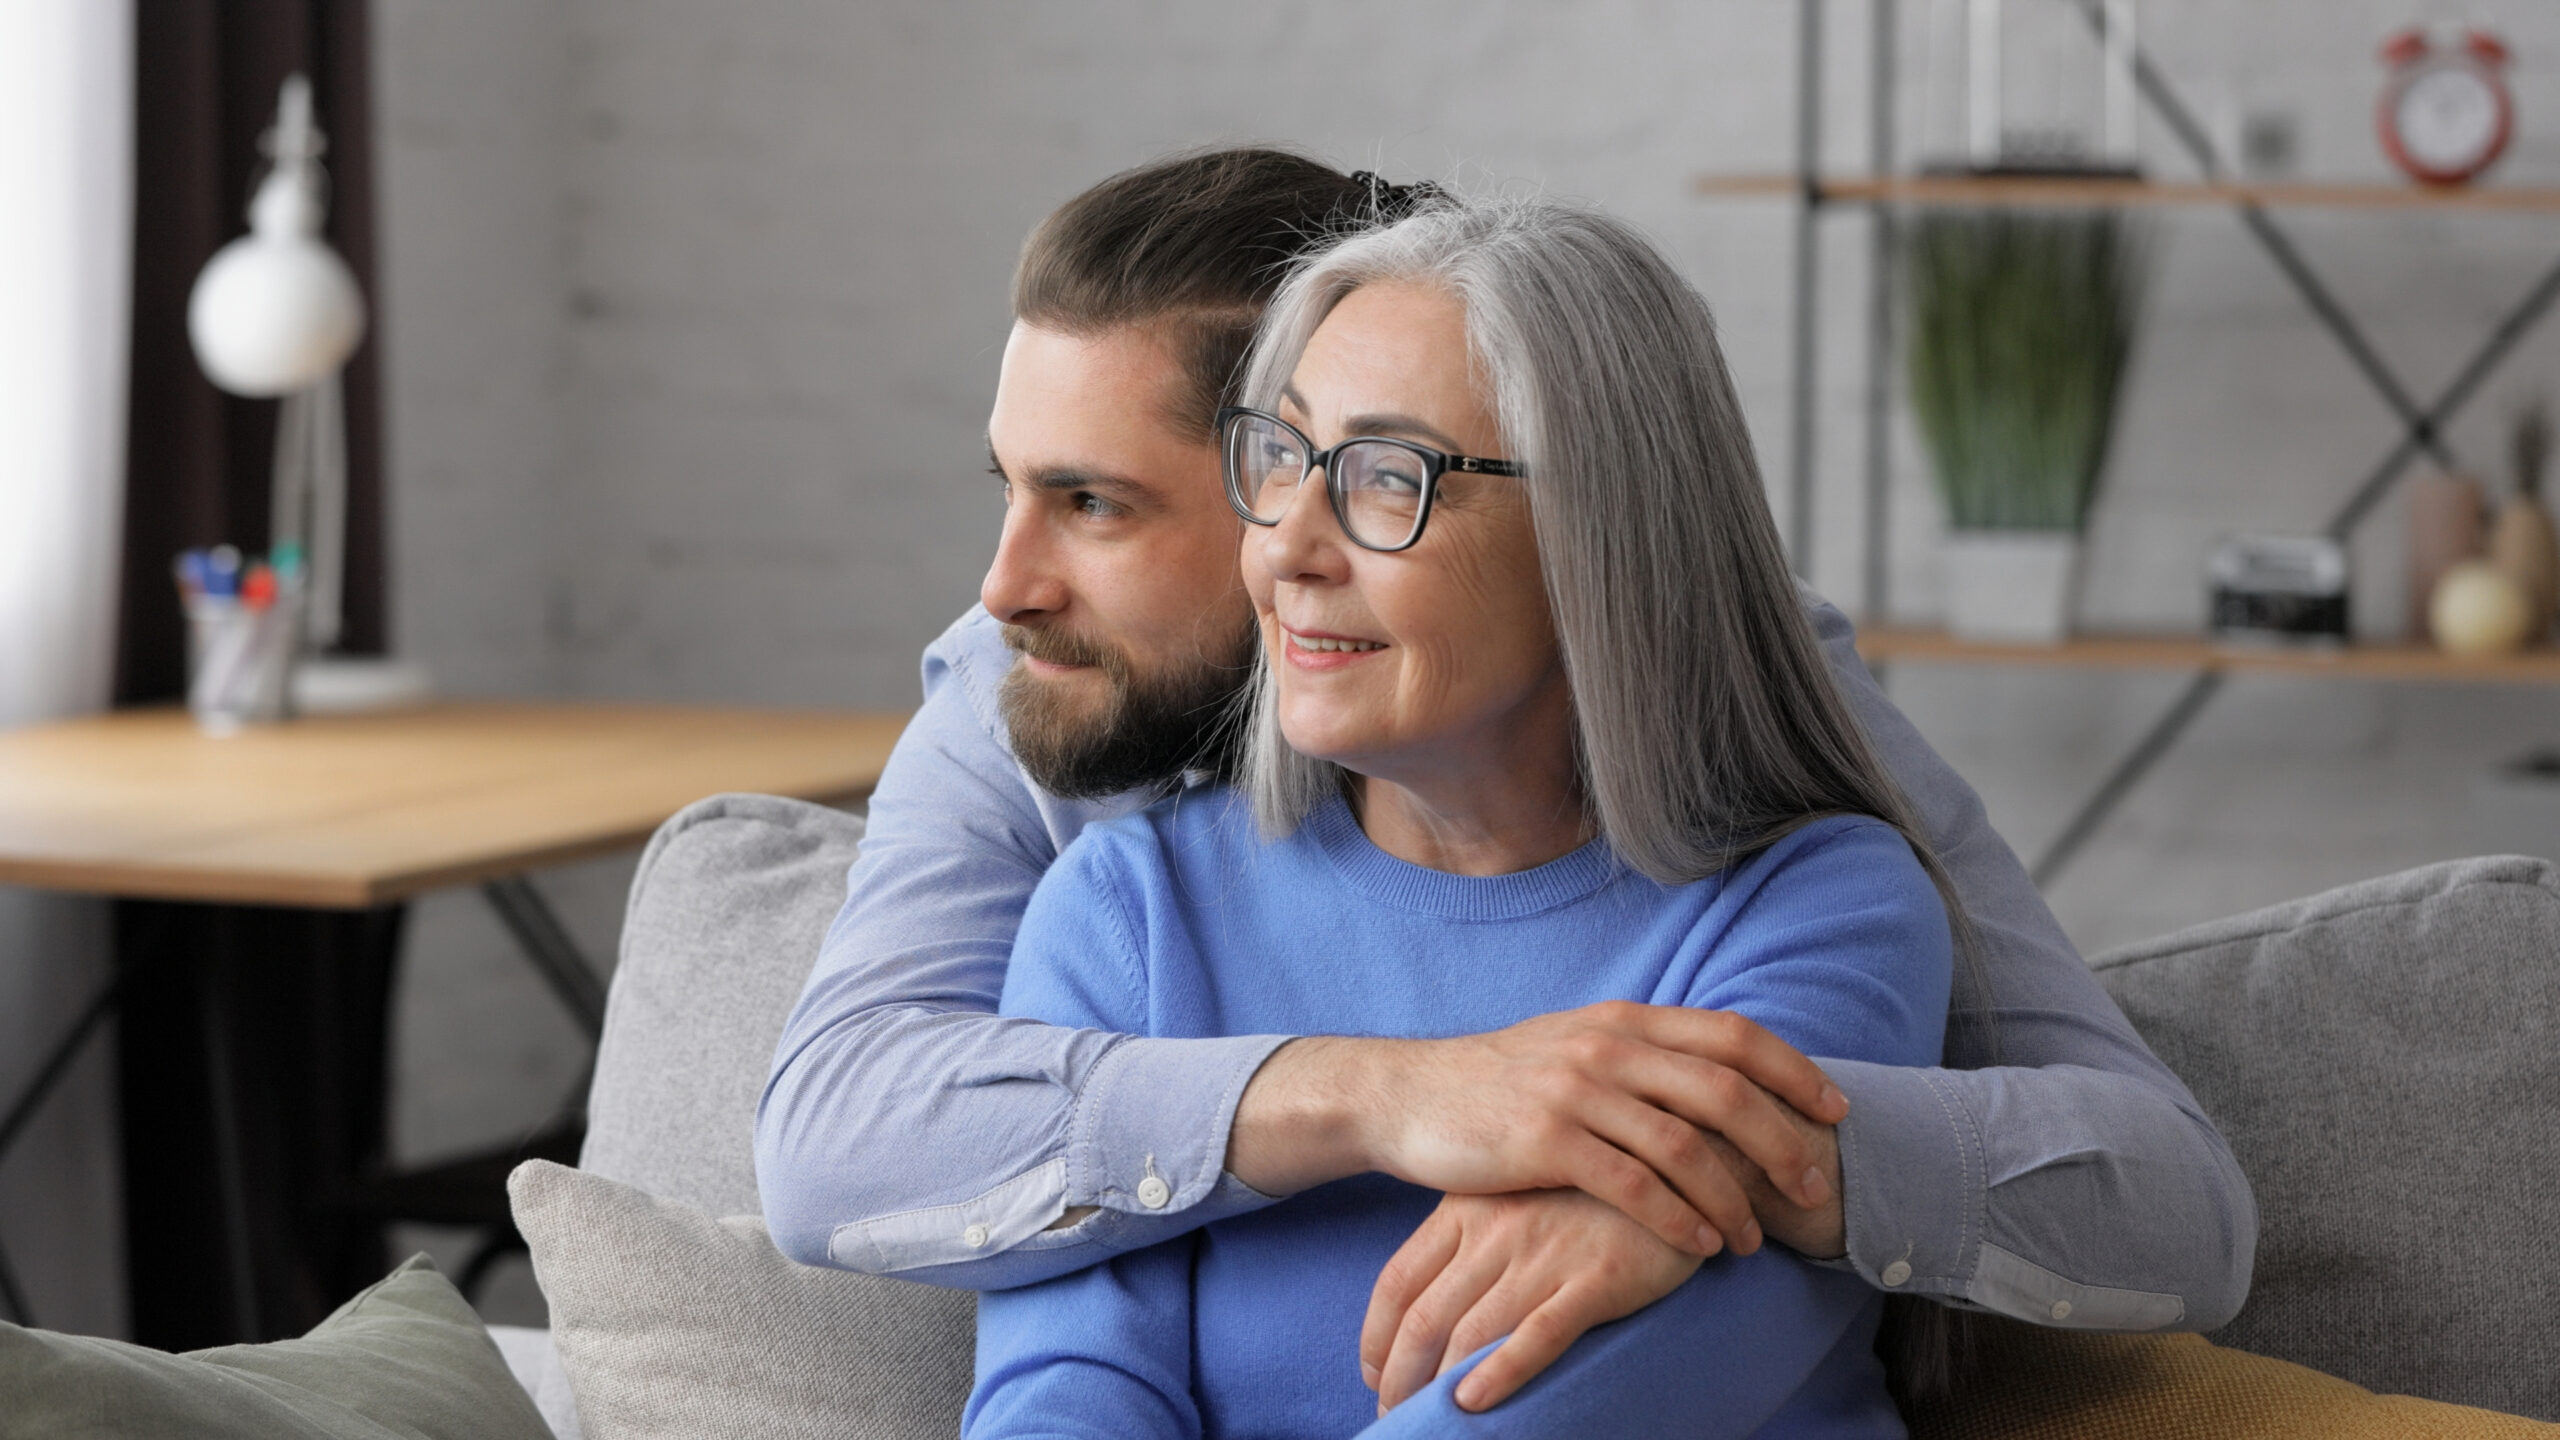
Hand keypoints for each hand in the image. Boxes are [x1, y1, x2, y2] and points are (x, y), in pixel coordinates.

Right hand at [1228, 1002, 1847, 1257]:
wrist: (1410, 1096)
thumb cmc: (1503, 1082)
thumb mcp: (1578, 1046)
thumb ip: (1645, 1054)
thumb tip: (1724, 1074)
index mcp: (1625, 1019)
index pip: (1733, 1035)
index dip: (1794, 1070)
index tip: (1836, 1109)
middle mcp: (1608, 1046)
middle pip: (1724, 1091)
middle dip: (1782, 1142)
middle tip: (1814, 1186)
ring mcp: (1577, 1091)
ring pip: (1685, 1144)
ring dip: (1733, 1197)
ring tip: (1756, 1237)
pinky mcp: (1546, 1141)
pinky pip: (1632, 1185)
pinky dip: (1678, 1220)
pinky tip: (1700, 1246)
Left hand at [1361, 1189, 1699, 1413]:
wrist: (1680, 1153)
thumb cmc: (1588, 1186)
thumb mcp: (1515, 1194)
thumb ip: (1472, 1235)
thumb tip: (1431, 1299)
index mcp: (1467, 1207)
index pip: (1397, 1281)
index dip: (1377, 1337)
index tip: (1373, 1373)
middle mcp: (1496, 1231)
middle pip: (1424, 1318)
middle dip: (1399, 1376)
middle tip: (1394, 1412)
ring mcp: (1545, 1255)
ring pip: (1469, 1334)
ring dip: (1436, 1388)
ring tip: (1425, 1423)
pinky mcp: (1597, 1279)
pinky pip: (1538, 1335)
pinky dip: (1501, 1373)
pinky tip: (1473, 1403)